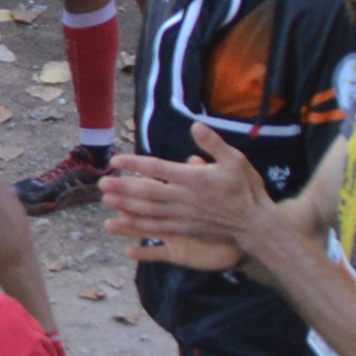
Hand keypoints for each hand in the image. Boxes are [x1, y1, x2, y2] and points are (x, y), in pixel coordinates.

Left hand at [98, 148, 258, 271]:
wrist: (255, 224)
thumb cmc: (245, 189)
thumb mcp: (235, 160)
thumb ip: (213, 144)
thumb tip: (194, 125)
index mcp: (193, 178)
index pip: (157, 168)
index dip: (134, 164)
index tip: (116, 160)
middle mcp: (184, 198)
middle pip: (147, 191)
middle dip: (122, 186)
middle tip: (100, 182)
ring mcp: (183, 216)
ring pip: (148, 211)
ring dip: (126, 205)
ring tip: (106, 200)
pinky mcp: (185, 230)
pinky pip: (158, 228)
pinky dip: (139, 226)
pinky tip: (125, 224)